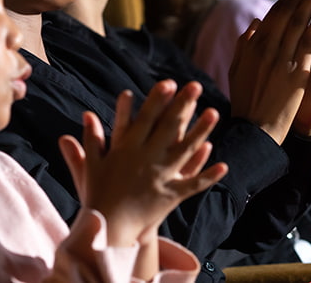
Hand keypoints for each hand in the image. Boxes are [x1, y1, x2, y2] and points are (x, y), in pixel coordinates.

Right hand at [58, 80, 227, 246]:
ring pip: (185, 150)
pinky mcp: (171, 196)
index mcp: (127, 150)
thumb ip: (91, 139)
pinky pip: (193, 185)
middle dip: (183, 105)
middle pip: (169, 128)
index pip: (145, 119)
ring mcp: (161, 177)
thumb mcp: (91, 165)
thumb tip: (86, 114)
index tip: (169, 82)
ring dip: (201, 131)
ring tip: (214, 112)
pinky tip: (224, 165)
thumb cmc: (97, 195)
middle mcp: (147, 160)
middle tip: (196, 86)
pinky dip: (208, 175)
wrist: (107, 229)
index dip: (158, 100)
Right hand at [228, 0, 310, 143]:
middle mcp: (266, 48)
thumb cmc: (245, 100)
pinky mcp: (296, 73)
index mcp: (252, 46)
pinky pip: (308, 44)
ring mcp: (281, 59)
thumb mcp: (236, 69)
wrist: (256, 129)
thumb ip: (244, 44)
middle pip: (288, 13)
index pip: (274, 13)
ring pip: (299, 23)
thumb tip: (257, 22)